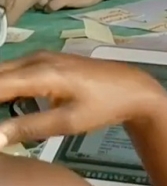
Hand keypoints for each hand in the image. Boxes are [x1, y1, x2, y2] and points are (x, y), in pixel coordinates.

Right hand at [0, 52, 166, 148]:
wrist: (134, 88)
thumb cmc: (104, 105)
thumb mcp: (68, 122)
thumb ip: (28, 128)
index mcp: (41, 73)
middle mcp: (37, 59)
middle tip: (2, 118)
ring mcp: (43, 57)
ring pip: (4, 71)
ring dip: (0, 90)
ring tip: (7, 113)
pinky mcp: (48, 61)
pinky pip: (15, 70)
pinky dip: (6, 85)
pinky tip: (10, 105)